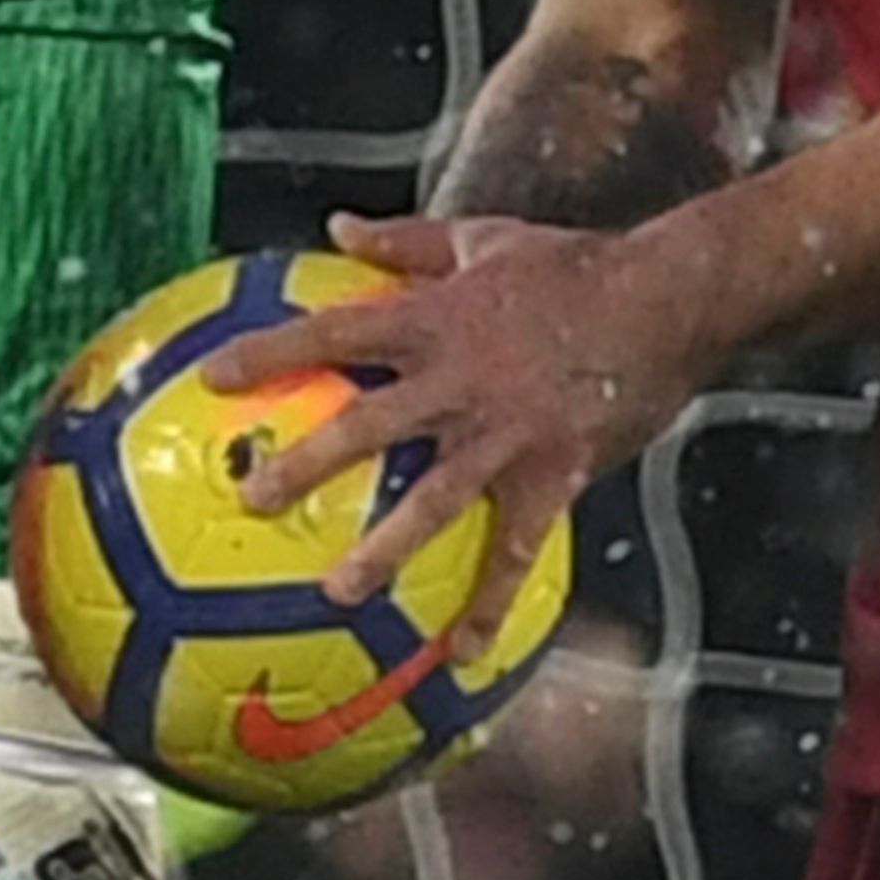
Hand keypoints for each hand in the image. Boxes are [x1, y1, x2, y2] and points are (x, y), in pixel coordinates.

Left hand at [210, 209, 702, 638]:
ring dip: (384, 549)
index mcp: (434, 321)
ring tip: (334, 592)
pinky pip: (517, 550)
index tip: (210, 378)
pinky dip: (490, 603)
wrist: (669, 298)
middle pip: (368, 426)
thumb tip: (337, 225)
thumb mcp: (481, 238)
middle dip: (305, 463)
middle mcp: (460, 381)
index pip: (334, 335)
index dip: (270, 353)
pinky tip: (462, 653)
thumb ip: (404, 242)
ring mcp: (506, 433)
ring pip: (433, 499)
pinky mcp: (554, 473)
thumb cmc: (573, 263)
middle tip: (248, 497)